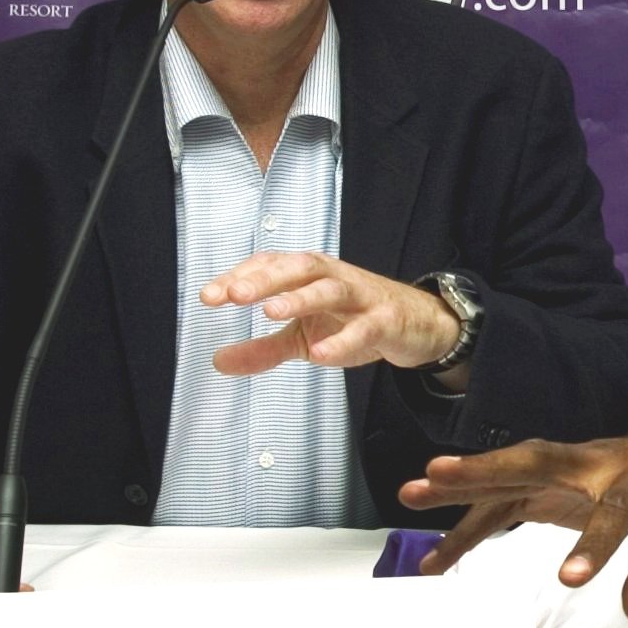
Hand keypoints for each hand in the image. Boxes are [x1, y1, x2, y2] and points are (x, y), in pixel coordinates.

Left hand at [201, 252, 459, 375]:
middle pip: (297, 268)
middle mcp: (333, 277)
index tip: (210, 296)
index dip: (240, 277)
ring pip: (330, 289)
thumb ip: (263, 348)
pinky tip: (321, 354)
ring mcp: (361, 296)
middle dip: (265, 279)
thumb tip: (218, 361)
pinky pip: (364, 327)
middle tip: (234, 295)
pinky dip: (343, 339)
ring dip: (300, 298)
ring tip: (271, 312)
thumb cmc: (355, 319)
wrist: (417, 324)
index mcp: (309, 276)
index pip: (270, 266)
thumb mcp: (303, 337)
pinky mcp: (386, 319)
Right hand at [399, 424, 627, 620]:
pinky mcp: (546, 483)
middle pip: (536, 462)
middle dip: (484, 469)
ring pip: (507, 472)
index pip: (614, 509)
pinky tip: (438, 556)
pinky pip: (502, 502)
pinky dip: (468, 526)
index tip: (571, 579)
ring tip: (411, 494)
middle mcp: (594, 463)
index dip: (593, 542)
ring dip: (460, 481)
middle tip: (437, 473)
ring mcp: (564, 468)